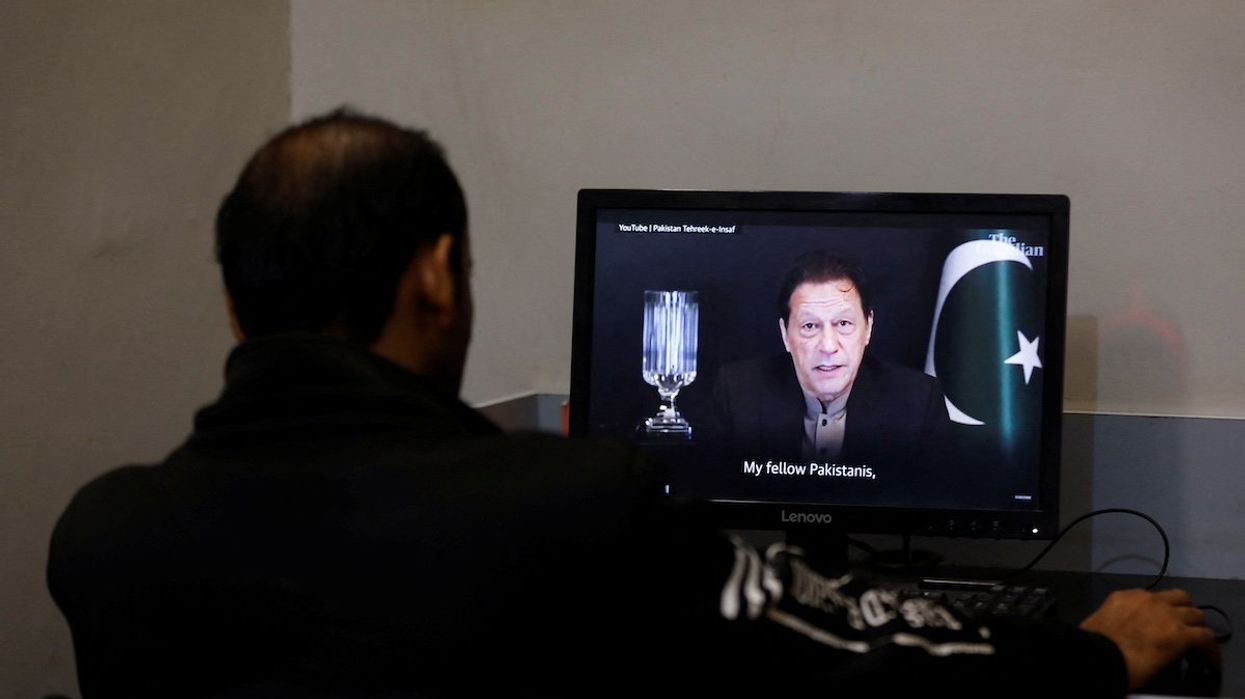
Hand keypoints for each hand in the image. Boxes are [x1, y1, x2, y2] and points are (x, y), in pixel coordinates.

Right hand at [1079, 588, 1219, 690]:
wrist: (1100, 654)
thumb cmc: (1093, 642)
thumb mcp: (1099, 621)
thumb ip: (1115, 618)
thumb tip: (1120, 631)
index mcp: (1125, 597)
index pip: (1151, 597)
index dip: (1160, 610)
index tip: (1159, 622)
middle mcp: (1149, 599)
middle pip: (1179, 598)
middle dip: (1184, 611)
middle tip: (1184, 627)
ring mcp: (1167, 615)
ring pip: (1196, 614)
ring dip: (1197, 626)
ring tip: (1198, 641)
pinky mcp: (1181, 634)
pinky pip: (1205, 637)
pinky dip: (1209, 648)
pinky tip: (1207, 658)